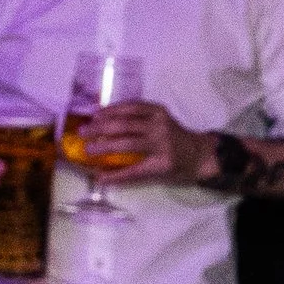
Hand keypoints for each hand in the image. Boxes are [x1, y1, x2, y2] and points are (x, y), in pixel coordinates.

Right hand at [79, 100, 208, 185]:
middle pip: (126, 140)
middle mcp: (162, 140)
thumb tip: (101, 177)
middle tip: (83, 142)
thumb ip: (131, 176)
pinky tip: (101, 111)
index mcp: (164, 162)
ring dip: (103, 122)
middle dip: (101, 141)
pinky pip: (134, 105)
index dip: (114, 174)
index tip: (96, 175)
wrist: (200, 152)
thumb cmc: (178, 168)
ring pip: (127, 119)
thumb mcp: (159, 178)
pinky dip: (115, 108)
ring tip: (87, 125)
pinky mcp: (159, 110)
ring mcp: (161, 122)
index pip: (134, 170)